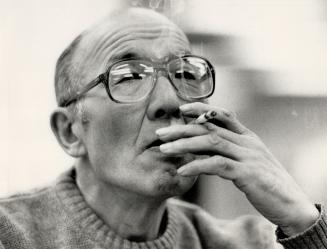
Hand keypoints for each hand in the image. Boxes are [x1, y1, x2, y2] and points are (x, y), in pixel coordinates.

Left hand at [156, 102, 318, 235]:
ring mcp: (248, 156)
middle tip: (161, 133)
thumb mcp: (248, 160)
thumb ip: (229, 150)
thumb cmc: (266, 181)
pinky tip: (181, 171)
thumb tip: (203, 147)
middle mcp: (247, 142)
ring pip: (211, 142)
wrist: (291, 202)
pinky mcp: (247, 174)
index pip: (222, 114)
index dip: (201, 109)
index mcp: (247, 136)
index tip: (181, 110)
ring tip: (164, 149)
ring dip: (184, 145)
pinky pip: (217, 165)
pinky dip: (197, 166)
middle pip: (210, 128)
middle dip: (182, 129)